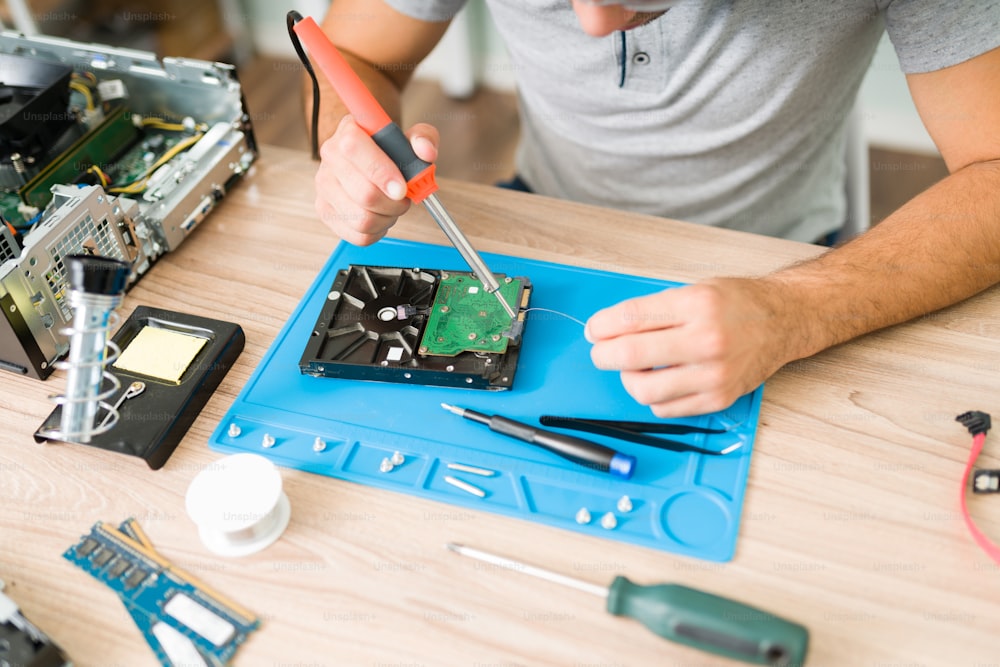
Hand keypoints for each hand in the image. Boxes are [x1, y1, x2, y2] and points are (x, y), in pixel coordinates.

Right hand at [314, 116, 438, 244]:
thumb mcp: (411, 137)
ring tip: (391, 206)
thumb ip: (424, 138)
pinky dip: (377, 231)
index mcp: (349, 130)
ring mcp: (324, 185)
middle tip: (403, 198)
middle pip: (364, 193)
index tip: (402, 188)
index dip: (382, 173)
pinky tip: (380, 216)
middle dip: (394, 203)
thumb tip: (426, 151)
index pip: (355, 148)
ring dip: (387, 218)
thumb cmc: (390, 150)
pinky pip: (358, 235)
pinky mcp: (325, 210)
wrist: (369, 161)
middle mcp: (331, 156)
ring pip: (362, 219)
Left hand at [584, 278, 792, 416]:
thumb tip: (609, 329)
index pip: (631, 318)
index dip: (602, 325)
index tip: (593, 330)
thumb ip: (655, 310)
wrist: (783, 321)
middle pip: (631, 354)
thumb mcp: (695, 290)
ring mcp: (713, 374)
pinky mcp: (718, 398)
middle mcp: (706, 340)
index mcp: (697, 305)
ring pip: (644, 389)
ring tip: (631, 368)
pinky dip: (652, 397)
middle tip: (600, 352)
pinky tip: (657, 380)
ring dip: (627, 379)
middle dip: (603, 354)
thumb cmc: (737, 303)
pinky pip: (665, 408)